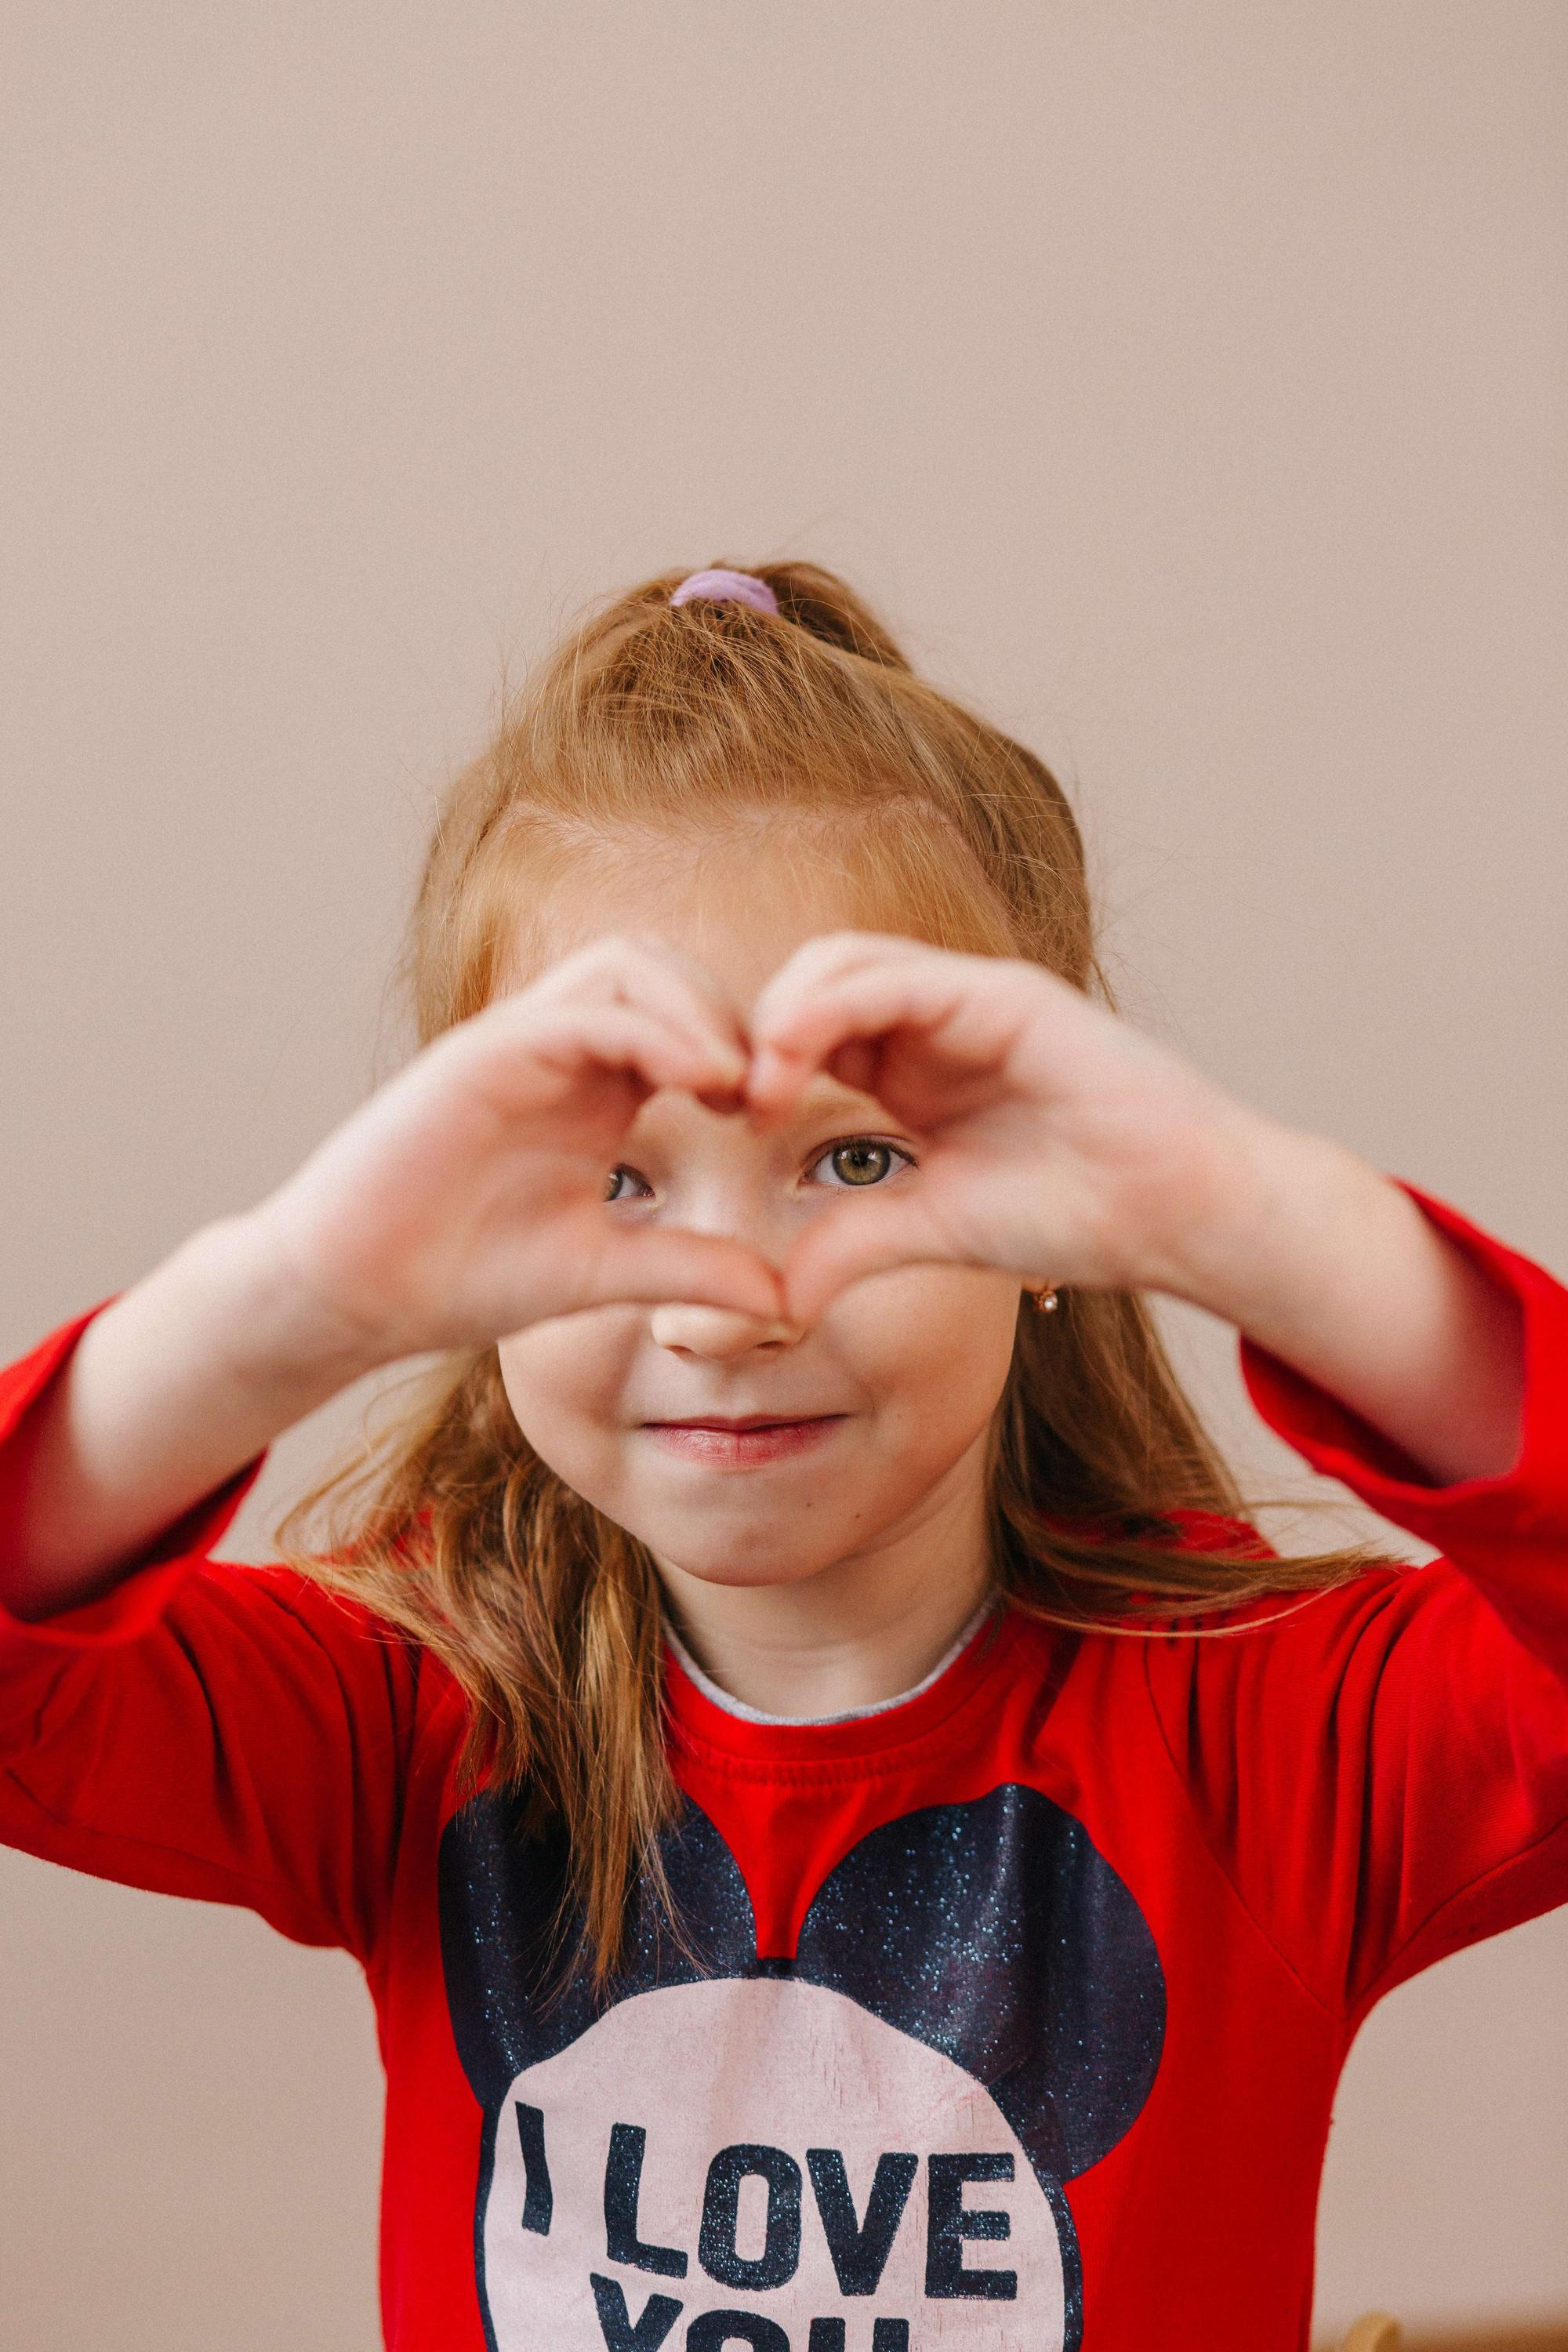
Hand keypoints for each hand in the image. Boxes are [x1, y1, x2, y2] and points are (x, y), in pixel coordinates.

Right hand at [245, 934, 783, 1361]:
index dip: (745, 1050)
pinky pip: (577, 1011)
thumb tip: (785, 1299)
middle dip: (729, 1013)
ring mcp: (516, 1045)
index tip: (774, 1117)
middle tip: (765, 1092)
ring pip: (624, 964)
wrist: (349, 1296)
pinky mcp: (478, 1056)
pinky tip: (692, 1086)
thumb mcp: (602, 1273)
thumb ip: (689, 1269)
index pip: (685, 1018)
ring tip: (732, 1084)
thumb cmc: (458, 1277)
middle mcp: (558, 1050)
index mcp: (594, 1088)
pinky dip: (646, 1032)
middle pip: (662, 968)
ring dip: (694, 1009)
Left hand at [744, 932, 1253, 1323]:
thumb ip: (855, 1243)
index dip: (756, 1066)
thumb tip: (778, 1298)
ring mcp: (972, 999)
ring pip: (843, 961)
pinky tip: (799, 1057)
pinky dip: (834, 1004)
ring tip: (759, 1083)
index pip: (808, 1032)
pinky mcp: (1006, 995)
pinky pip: (898, 977)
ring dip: (784, 1011)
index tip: (730, 1125)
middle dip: (757, 1030)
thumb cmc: (1078, 1215)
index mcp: (915, 1068)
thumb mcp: (934, 1230)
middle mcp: (937, 1021)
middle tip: (733, 1101)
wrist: (1178, 1215)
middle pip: (811, 981)